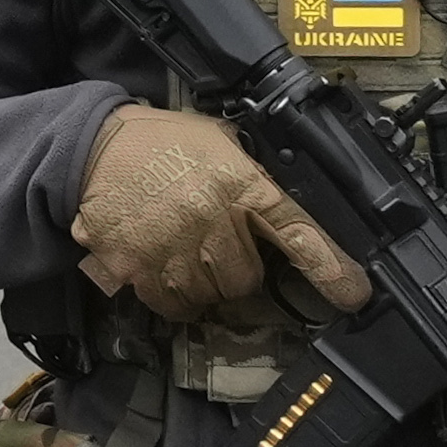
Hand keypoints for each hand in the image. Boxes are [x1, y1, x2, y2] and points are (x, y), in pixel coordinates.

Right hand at [68, 104, 370, 323]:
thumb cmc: (159, 141)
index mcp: (241, 186)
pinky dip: (171, 294)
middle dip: (238, 271)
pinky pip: (171, 305)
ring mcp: (175, 249)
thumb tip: (280, 204)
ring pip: (209, 297)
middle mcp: (213, 221)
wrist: (91, 148)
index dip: (331, 269)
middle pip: (248, 280)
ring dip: (203, 283)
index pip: (298, 233)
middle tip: (216, 247)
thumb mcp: (219, 142)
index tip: (354, 294)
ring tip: (183, 251)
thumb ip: (252, 174)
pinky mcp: (138, 270)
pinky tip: (161, 265)